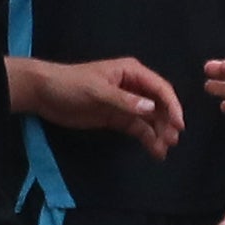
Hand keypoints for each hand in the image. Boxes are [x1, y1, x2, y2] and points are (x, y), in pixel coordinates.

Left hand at [9, 54, 184, 161]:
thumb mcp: (97, 91)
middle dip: (167, 122)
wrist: (45, 94)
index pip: (160, 88)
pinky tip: (154, 151)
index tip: (179, 125)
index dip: (172, 106)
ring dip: (158, 133)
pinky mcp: (117, 118)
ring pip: (150, 119)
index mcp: (132, 72)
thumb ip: (124, 101)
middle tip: (171, 141)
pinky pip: (137, 128)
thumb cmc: (70, 84)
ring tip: (163, 151)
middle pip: (158, 105)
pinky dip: (147, 139)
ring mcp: (126, 103)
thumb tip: (151, 108)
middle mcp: (133, 86)